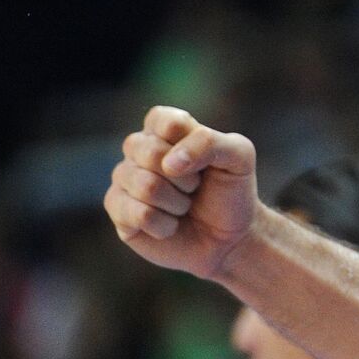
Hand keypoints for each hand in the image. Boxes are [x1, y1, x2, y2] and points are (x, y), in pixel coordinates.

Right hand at [104, 106, 259, 279]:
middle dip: (185, 178)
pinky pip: (138, 214)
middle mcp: (139, 148)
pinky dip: (165, 225)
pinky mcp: (118, 211)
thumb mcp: (239, 157)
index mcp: (166, 127)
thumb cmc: (231, 191)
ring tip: (183, 206)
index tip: (206, 161)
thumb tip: (169, 163)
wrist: (228, 237)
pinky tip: (169, 225)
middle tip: (195, 187)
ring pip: (145, 185)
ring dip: (177, 202)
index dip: (188, 144)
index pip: (163, 120)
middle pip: (149, 151)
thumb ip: (209, 143)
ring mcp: (125, 179)